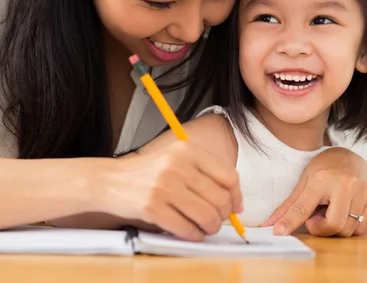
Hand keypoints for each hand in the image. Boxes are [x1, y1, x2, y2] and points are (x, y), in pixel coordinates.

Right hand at [93, 140, 242, 241]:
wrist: (110, 180)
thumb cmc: (149, 172)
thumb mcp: (178, 160)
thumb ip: (206, 174)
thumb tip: (235, 201)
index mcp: (189, 151)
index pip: (228, 176)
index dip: (236, 196)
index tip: (236, 207)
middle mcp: (178, 166)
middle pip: (219, 198)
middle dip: (224, 215)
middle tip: (219, 220)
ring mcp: (164, 186)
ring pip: (206, 215)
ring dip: (211, 228)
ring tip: (207, 228)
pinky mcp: (152, 207)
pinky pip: (185, 228)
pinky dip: (194, 235)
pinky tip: (192, 233)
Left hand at [260, 148, 366, 236]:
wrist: (350, 158)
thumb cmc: (324, 170)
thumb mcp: (304, 182)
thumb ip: (289, 206)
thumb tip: (269, 226)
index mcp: (322, 179)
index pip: (303, 207)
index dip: (290, 223)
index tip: (279, 234)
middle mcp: (346, 184)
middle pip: (333, 225)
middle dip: (321, 228)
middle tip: (316, 217)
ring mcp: (363, 192)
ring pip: (348, 229)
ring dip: (335, 228)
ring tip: (330, 211)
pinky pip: (360, 228)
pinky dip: (349, 227)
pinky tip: (344, 212)